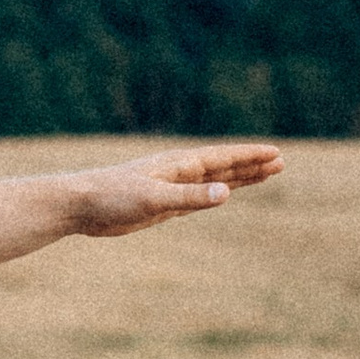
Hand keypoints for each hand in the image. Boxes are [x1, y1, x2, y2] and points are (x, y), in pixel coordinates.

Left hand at [66, 141, 283, 233]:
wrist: (79, 205)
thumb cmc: (112, 197)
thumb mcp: (154, 198)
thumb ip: (190, 197)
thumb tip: (226, 194)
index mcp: (179, 165)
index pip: (223, 158)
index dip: (249, 157)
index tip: (276, 153)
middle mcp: (178, 172)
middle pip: (223, 167)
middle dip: (250, 165)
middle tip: (280, 162)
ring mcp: (171, 187)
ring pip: (213, 181)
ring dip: (238, 178)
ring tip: (263, 175)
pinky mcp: (161, 204)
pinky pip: (198, 197)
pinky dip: (215, 193)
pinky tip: (223, 194)